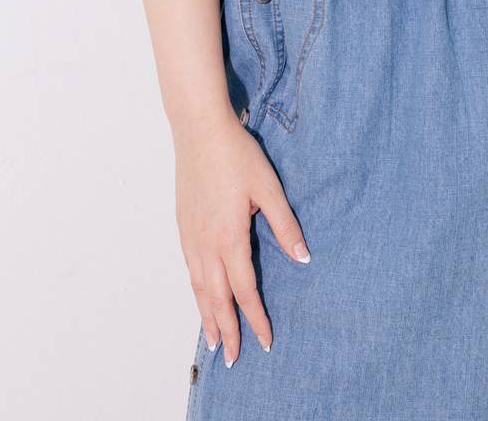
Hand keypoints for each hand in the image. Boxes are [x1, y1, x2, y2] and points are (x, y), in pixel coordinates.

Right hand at [173, 107, 310, 365]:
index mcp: (229, 238)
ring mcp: (190, 236)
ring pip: (198, 287)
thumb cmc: (237, 155)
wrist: (199, 130)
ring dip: (207, 316)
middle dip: (226, 330)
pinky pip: (189, 270)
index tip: (266, 342)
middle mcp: (205, 244)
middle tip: (232, 358)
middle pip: (216, 298)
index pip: (244, 290)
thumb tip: (304, 258)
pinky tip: (200, 296)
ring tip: (214, 340)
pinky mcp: (183, 226)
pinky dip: (196, 292)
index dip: (256, 318)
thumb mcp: (269, 188)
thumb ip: (285, 226)